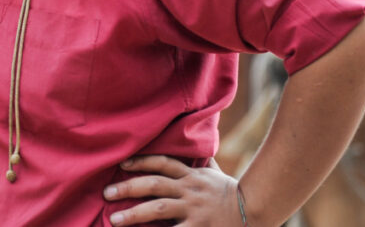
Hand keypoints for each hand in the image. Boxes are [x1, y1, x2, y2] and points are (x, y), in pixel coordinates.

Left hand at [103, 155, 244, 225]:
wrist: (257, 210)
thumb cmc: (232, 193)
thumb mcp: (216, 174)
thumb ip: (203, 163)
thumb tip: (198, 145)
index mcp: (192, 175)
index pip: (163, 163)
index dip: (141, 161)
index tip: (121, 163)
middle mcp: (190, 189)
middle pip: (154, 184)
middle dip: (128, 187)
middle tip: (106, 193)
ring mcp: (194, 209)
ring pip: (158, 208)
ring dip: (134, 213)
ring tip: (114, 220)